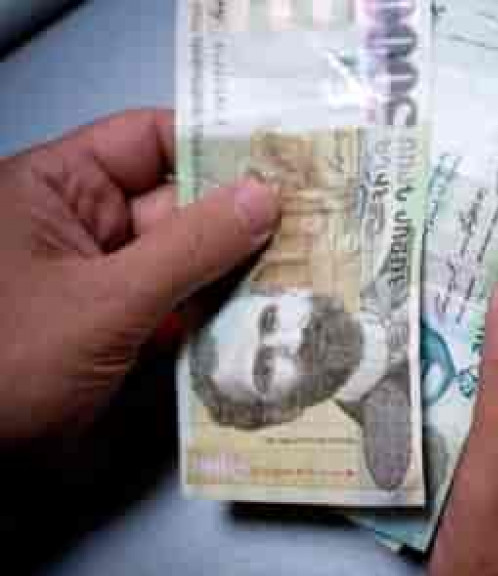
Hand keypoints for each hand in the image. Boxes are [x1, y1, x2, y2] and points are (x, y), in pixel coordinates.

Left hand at [0, 109, 278, 445]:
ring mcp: (104, 280)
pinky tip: (270, 310)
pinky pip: (178, 303)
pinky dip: (217, 309)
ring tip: (307, 261)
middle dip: (241, 215)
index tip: (282, 159)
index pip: (147, 140)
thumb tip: (265, 198)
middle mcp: (84, 225)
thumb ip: (191, 247)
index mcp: (58, 188)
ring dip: (238, 266)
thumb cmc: (10, 361)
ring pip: (185, 258)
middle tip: (315, 220)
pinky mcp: (119, 327)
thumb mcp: (104, 299)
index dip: (213, 144)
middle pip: (177, 202)